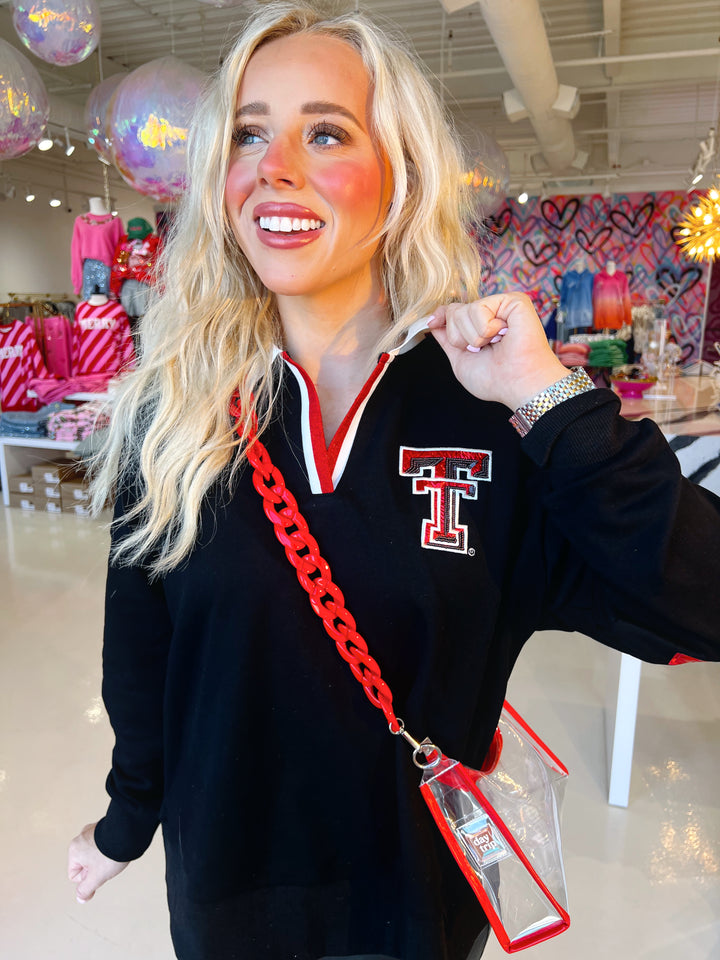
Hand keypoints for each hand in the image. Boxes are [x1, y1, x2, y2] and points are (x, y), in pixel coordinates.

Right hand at [68, 822, 128, 902]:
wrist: (129, 833)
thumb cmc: (111, 854)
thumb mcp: (97, 877)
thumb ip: (86, 890)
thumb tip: (81, 898)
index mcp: (74, 849)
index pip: (75, 875)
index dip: (89, 877)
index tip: (98, 870)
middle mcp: (81, 837)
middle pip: (86, 863)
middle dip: (97, 867)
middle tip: (107, 862)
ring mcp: (93, 829)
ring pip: (96, 853)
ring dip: (104, 856)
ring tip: (114, 854)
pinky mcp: (104, 826)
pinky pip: (104, 842)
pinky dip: (110, 846)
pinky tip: (118, 847)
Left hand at [427, 293, 568, 410]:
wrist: (519, 384)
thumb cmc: (496, 379)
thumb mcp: (460, 360)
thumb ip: (447, 340)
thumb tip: (433, 322)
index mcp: (481, 327)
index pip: (453, 312)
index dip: (441, 316)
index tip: (431, 322)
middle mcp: (492, 313)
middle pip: (453, 312)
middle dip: (460, 338)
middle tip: (484, 349)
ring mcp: (502, 305)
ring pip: (463, 311)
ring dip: (474, 337)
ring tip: (496, 344)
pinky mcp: (513, 300)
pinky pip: (479, 308)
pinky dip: (485, 329)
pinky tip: (503, 335)